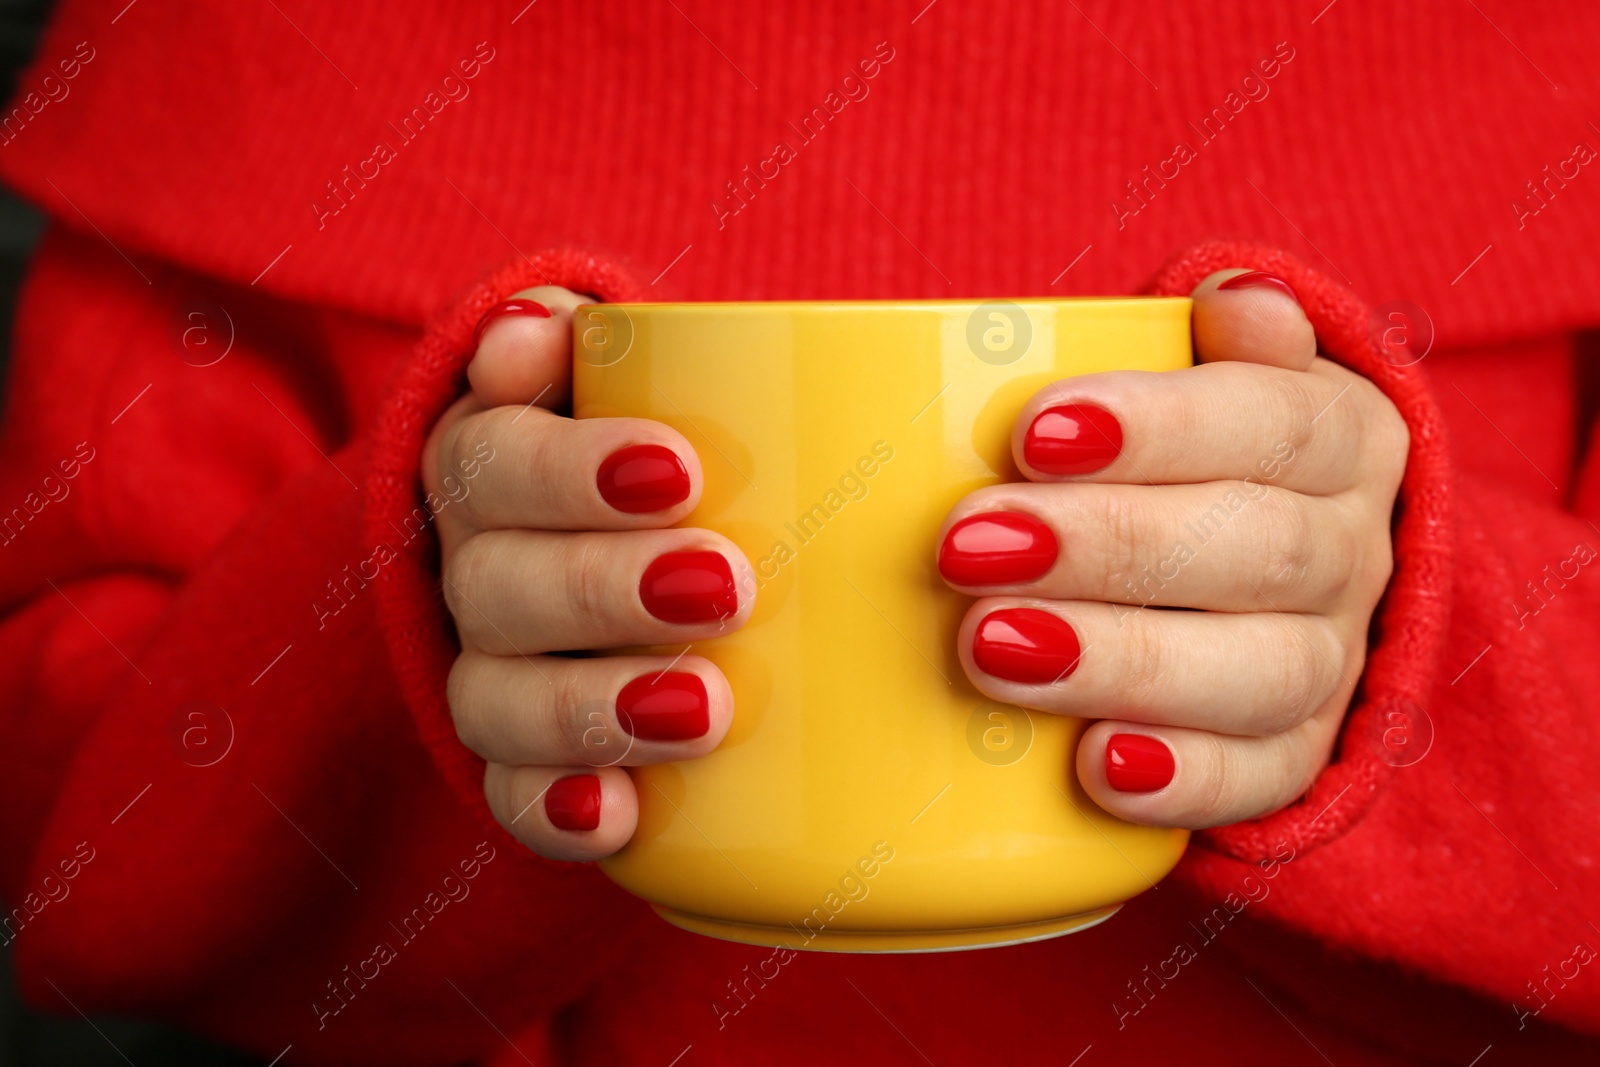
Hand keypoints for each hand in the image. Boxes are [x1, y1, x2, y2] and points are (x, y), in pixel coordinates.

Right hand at [424, 286, 753, 860]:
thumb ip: (583, 336)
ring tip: (703, 708)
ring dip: (590, 708)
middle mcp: (472, 568)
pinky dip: (556, 810)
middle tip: (725, 586)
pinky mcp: (524, 763)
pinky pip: (508, 797)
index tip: (679, 472)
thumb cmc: (657, 431)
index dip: (568, 471)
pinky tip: (616, 816)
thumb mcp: (625, 367)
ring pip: (495, 701)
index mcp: (488, 462)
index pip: (493, 462)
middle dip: (602, 589)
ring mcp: (490, 672)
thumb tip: (529, 333)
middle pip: (496, 587)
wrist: (642, 533)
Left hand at [936, 270, 1408, 827]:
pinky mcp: (1293, 755)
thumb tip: (1233, 297)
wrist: (1262, 582)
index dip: (1160, 427)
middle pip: (1256, 550)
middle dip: (1105, 546)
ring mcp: (1329, 663)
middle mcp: (1350, 553)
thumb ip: (1206, 346)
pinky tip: (1092, 767)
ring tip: (990, 647)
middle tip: (966, 546)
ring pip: (1258, 671)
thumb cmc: (1186, 460)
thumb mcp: (1207, 381)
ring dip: (1119, 660)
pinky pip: (1259, 778)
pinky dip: (1179, 778)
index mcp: (1339, 439)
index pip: (1275, 421)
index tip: (1031, 432)